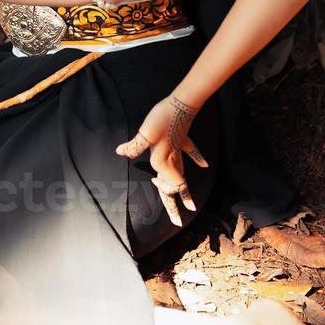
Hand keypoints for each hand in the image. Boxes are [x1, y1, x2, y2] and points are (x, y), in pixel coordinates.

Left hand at [114, 94, 208, 225]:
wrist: (181, 102)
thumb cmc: (162, 117)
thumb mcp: (146, 133)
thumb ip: (134, 145)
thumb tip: (120, 152)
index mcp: (164, 160)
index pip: (168, 184)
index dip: (163, 189)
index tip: (155, 181)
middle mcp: (173, 159)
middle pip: (176, 186)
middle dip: (175, 204)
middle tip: (179, 222)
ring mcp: (179, 150)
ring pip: (183, 174)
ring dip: (185, 190)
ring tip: (191, 205)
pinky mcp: (182, 138)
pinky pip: (190, 152)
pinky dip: (196, 159)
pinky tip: (204, 166)